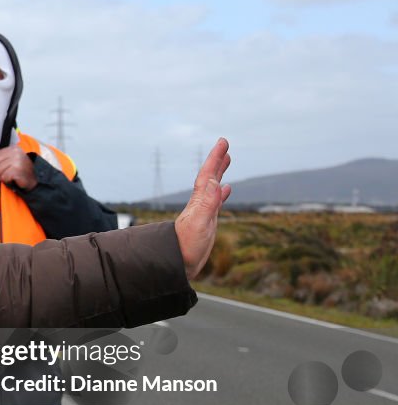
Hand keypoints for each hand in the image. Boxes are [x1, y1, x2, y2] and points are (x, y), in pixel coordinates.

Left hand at [0, 146, 37, 189]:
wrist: (34, 179)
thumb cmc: (21, 171)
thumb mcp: (12, 160)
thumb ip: (2, 159)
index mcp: (13, 149)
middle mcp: (15, 152)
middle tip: (4, 176)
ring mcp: (17, 160)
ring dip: (2, 177)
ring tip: (10, 177)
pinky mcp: (17, 169)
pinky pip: (4, 177)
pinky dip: (7, 181)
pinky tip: (13, 179)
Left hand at [175, 138, 231, 278]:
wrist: (177, 262)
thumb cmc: (188, 246)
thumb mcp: (201, 223)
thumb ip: (208, 203)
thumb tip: (216, 181)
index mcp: (199, 201)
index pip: (208, 175)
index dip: (215, 158)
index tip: (223, 142)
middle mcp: (200, 204)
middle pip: (209, 177)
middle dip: (217, 161)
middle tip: (224, 146)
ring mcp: (203, 212)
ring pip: (213, 187)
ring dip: (219, 173)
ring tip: (226, 161)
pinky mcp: (206, 222)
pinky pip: (216, 202)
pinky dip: (222, 194)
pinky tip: (227, 190)